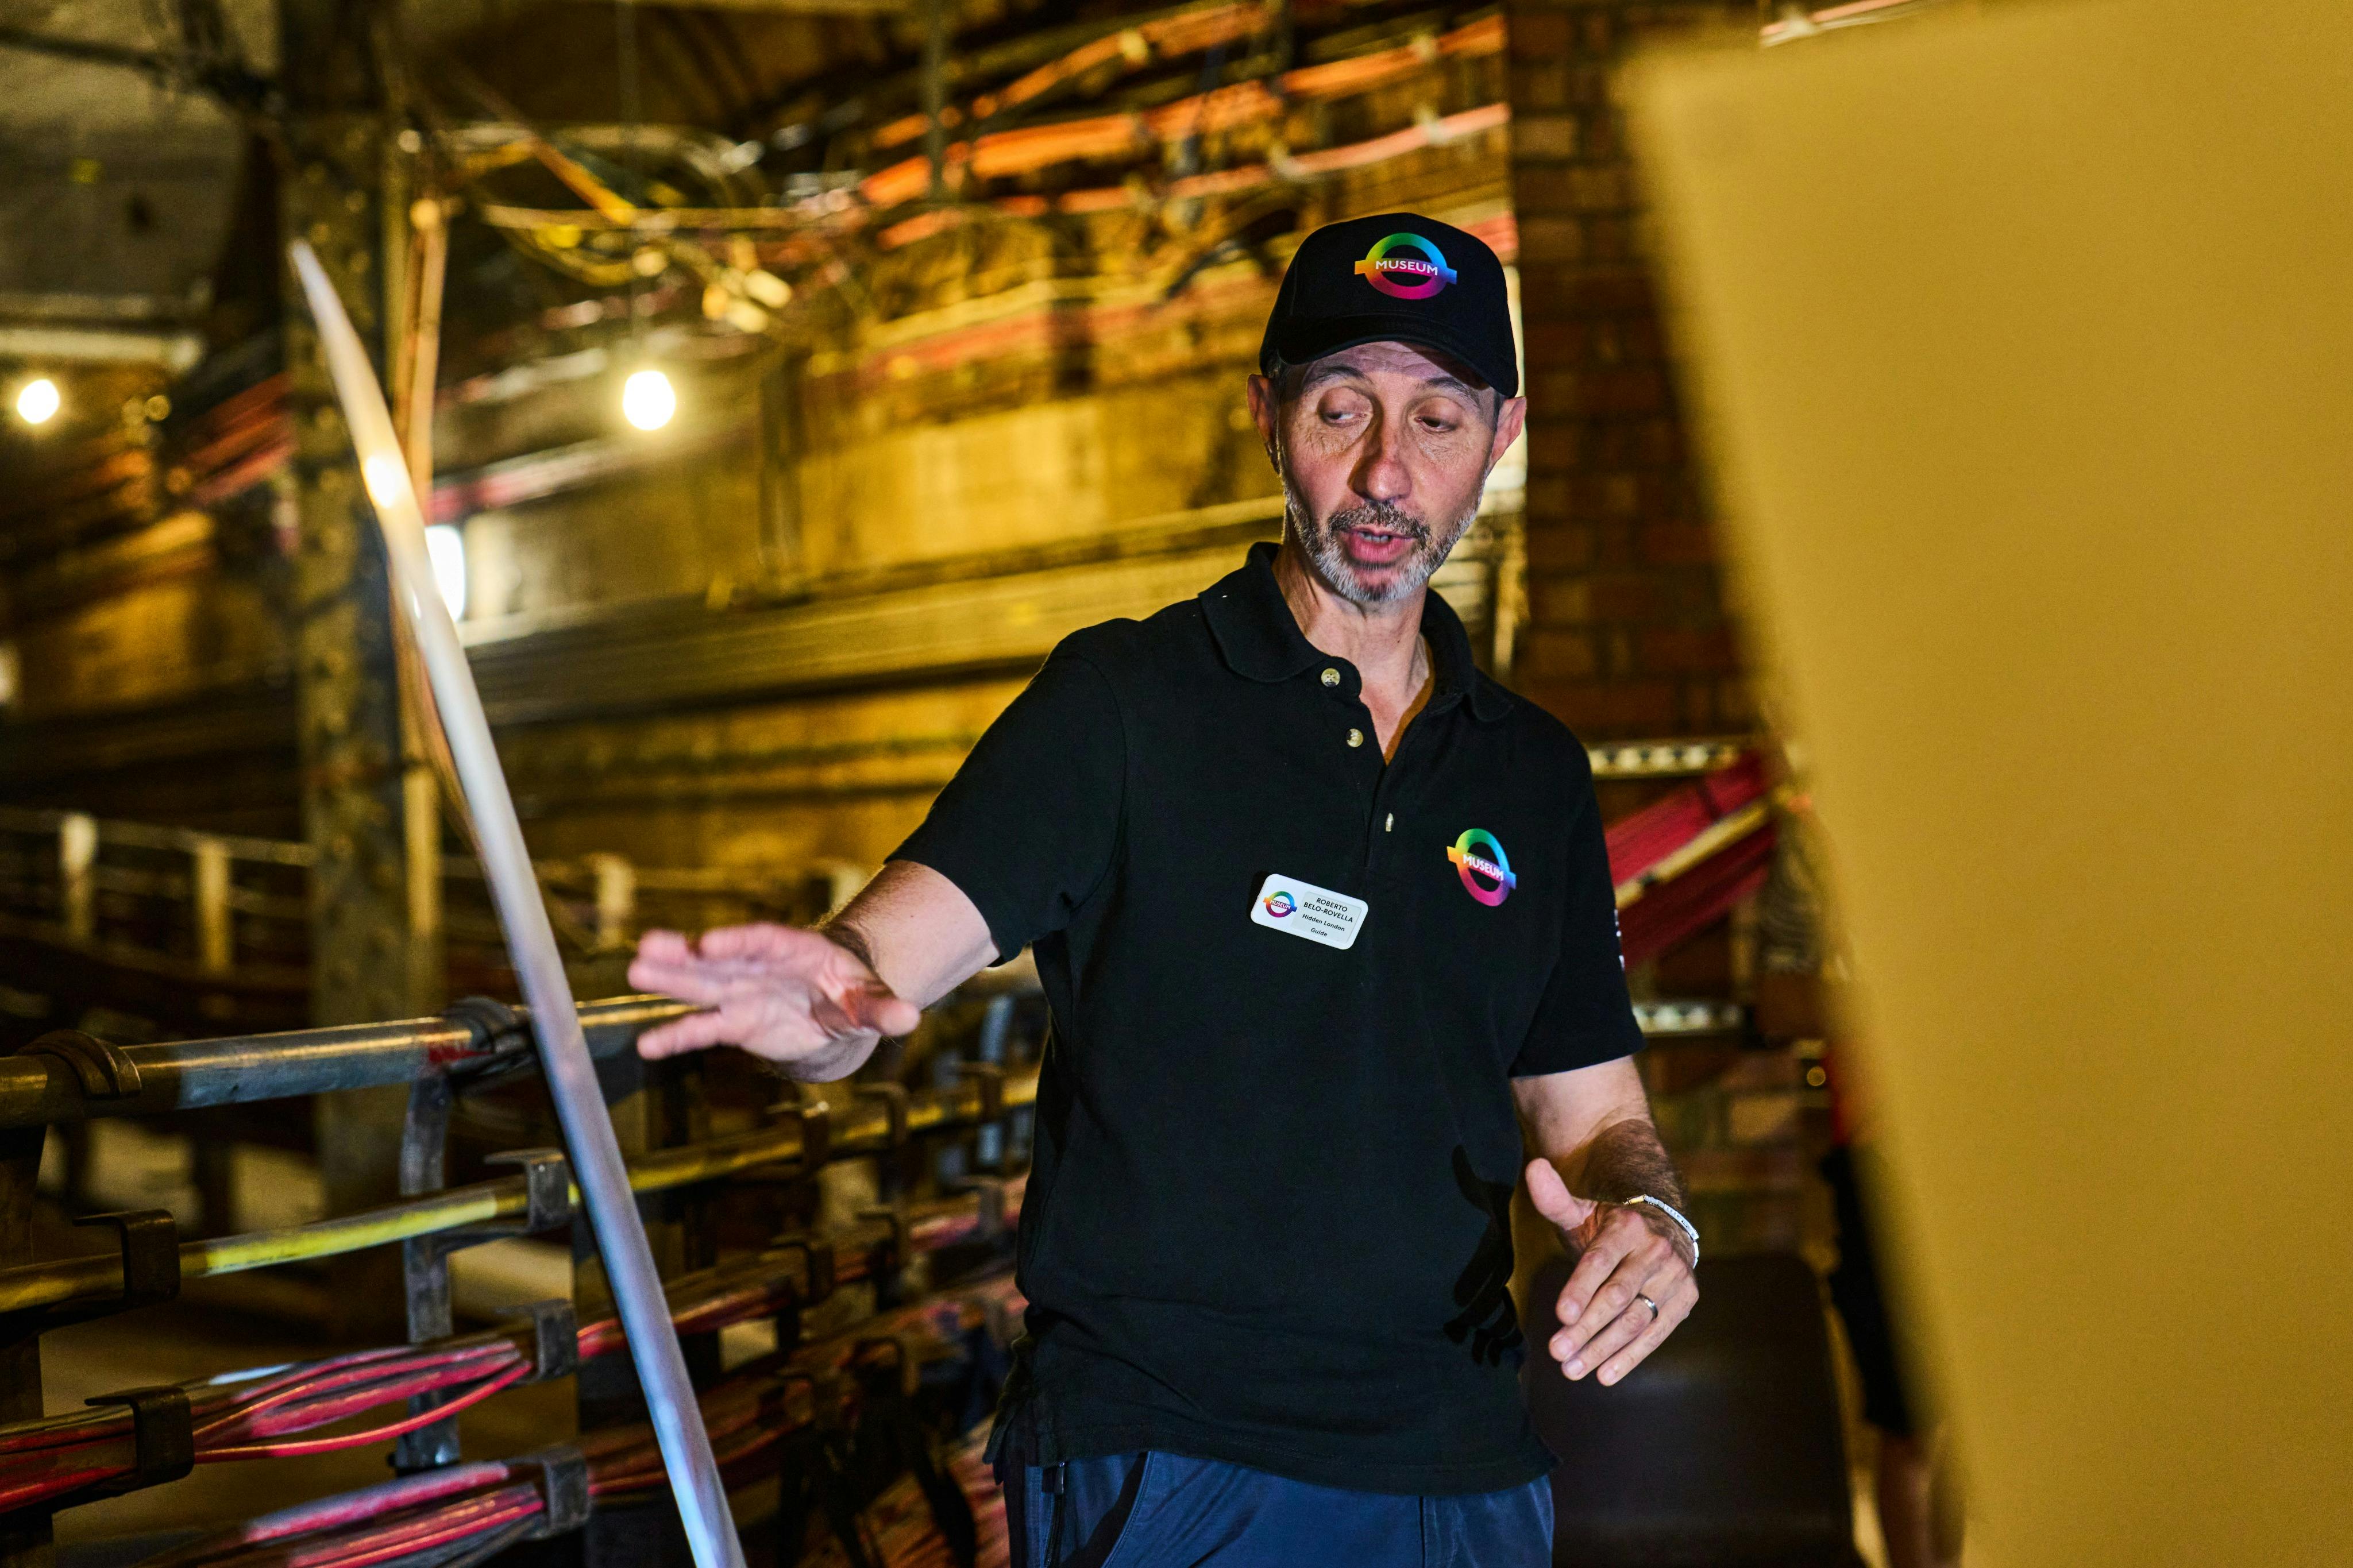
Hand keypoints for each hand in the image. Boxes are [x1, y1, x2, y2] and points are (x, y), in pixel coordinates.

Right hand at [626, 923, 921, 1076]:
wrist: (835, 1009)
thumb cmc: (853, 995)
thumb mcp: (873, 1002)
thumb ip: (884, 1010)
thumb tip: (909, 1017)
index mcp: (794, 951)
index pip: (761, 941)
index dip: (735, 941)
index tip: (707, 943)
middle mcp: (759, 967)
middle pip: (719, 958)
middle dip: (685, 954)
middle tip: (648, 947)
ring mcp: (741, 993)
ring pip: (701, 985)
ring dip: (669, 979)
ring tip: (635, 971)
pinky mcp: (734, 1022)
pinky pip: (703, 1028)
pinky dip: (678, 1037)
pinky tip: (649, 1046)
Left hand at [1525, 1158, 1697, 1386]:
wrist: (1663, 1228)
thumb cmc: (1609, 1226)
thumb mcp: (1582, 1211)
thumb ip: (1555, 1199)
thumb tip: (1533, 1167)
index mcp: (1628, 1225)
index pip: (1601, 1260)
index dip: (1581, 1288)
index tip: (1561, 1315)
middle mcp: (1656, 1250)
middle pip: (1617, 1296)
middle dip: (1586, 1327)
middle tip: (1556, 1353)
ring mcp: (1675, 1276)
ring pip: (1636, 1319)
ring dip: (1603, 1348)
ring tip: (1571, 1370)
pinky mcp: (1685, 1300)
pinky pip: (1657, 1333)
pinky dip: (1631, 1356)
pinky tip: (1605, 1375)